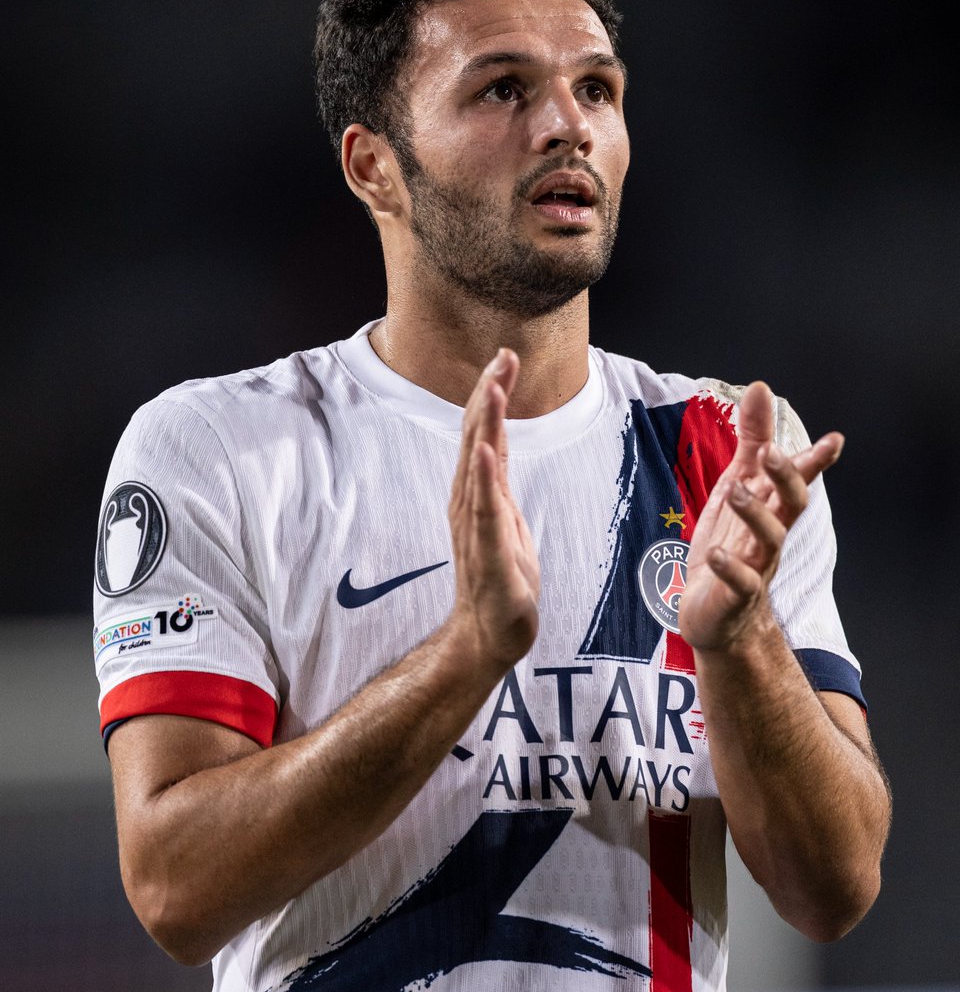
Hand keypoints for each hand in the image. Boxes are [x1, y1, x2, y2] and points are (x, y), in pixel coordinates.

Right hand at [447, 349, 540, 675]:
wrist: (488, 636)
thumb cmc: (500, 580)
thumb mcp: (505, 520)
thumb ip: (496, 482)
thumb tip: (493, 446)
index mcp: (479, 493)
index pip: (484, 433)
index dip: (493, 394)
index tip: (505, 357)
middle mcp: (470, 503)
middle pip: (478, 439)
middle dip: (491, 395)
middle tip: (502, 355)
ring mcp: (477, 527)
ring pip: (480, 466)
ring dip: (486, 425)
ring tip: (493, 388)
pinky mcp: (489, 552)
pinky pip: (485, 510)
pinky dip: (483, 477)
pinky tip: (484, 451)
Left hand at [678, 381, 843, 653]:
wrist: (715, 617)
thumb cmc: (729, 546)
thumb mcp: (736, 486)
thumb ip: (750, 440)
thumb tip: (760, 388)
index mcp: (770, 509)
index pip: (798, 481)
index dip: (815, 461)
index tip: (835, 440)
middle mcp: (770, 536)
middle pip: (791, 505)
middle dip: (787, 479)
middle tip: (773, 452)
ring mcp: (755, 567)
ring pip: (768, 540)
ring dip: (755, 513)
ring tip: (736, 489)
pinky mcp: (734, 597)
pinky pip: (739, 582)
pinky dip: (729, 567)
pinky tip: (715, 553)